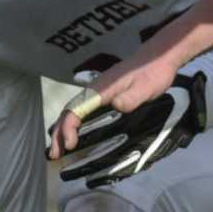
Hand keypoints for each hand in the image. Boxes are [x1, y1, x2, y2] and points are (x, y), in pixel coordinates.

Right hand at [49, 51, 185, 158]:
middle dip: (58, 133)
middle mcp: (94, 90)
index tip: (70, 145)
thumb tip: (116, 105)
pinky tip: (74, 135)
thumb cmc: (152, 72)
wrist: (158, 58)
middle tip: (54, 154)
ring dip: (62, 129)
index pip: (77, 109)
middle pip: (69, 111)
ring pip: (73, 111)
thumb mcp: (146, 87)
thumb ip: (131, 97)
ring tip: (58, 148)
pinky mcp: (102, 96)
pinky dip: (72, 124)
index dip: (69, 128)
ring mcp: (96, 92)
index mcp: (101, 89)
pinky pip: (81, 111)